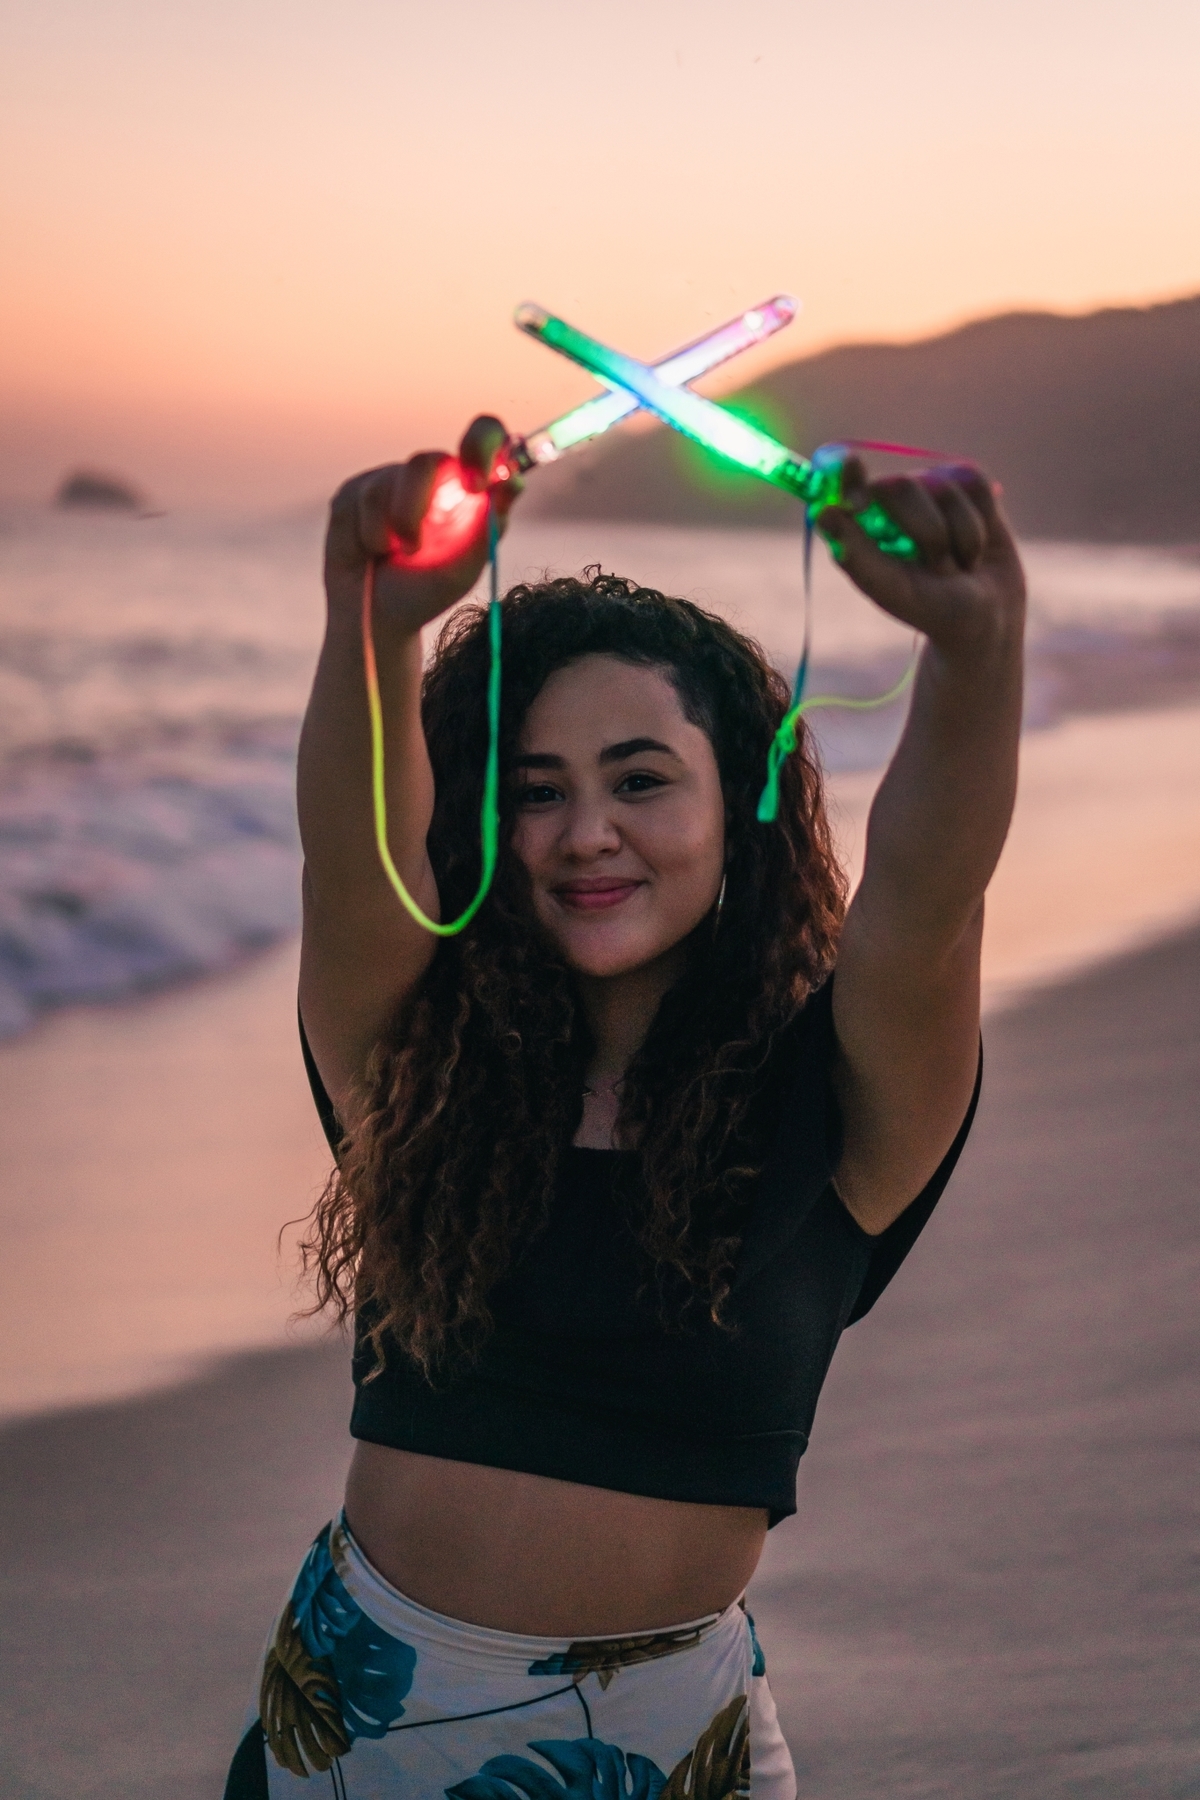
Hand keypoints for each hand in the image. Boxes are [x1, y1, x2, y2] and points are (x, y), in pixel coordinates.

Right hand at [323, 415, 520, 632]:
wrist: (377, 615)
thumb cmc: (428, 589)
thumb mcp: (466, 564)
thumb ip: (489, 523)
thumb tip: (514, 481)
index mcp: (468, 485)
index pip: (486, 435)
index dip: (481, 445)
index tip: (475, 484)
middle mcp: (433, 475)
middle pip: (426, 461)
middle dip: (415, 511)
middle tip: (414, 549)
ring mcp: (392, 478)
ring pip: (387, 485)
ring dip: (391, 534)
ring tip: (394, 555)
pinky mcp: (357, 489)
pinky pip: (359, 498)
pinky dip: (368, 536)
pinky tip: (370, 550)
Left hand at [818, 461, 1025, 653]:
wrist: (989, 615)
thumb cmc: (931, 608)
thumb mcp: (893, 589)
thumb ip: (858, 554)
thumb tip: (824, 512)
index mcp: (862, 526)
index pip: (845, 485)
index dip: (847, 474)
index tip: (853, 466)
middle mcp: (891, 502)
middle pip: (900, 485)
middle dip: (927, 533)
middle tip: (937, 568)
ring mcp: (929, 489)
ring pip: (945, 488)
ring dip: (961, 537)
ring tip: (958, 563)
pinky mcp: (966, 485)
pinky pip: (976, 485)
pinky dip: (984, 521)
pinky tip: (977, 544)